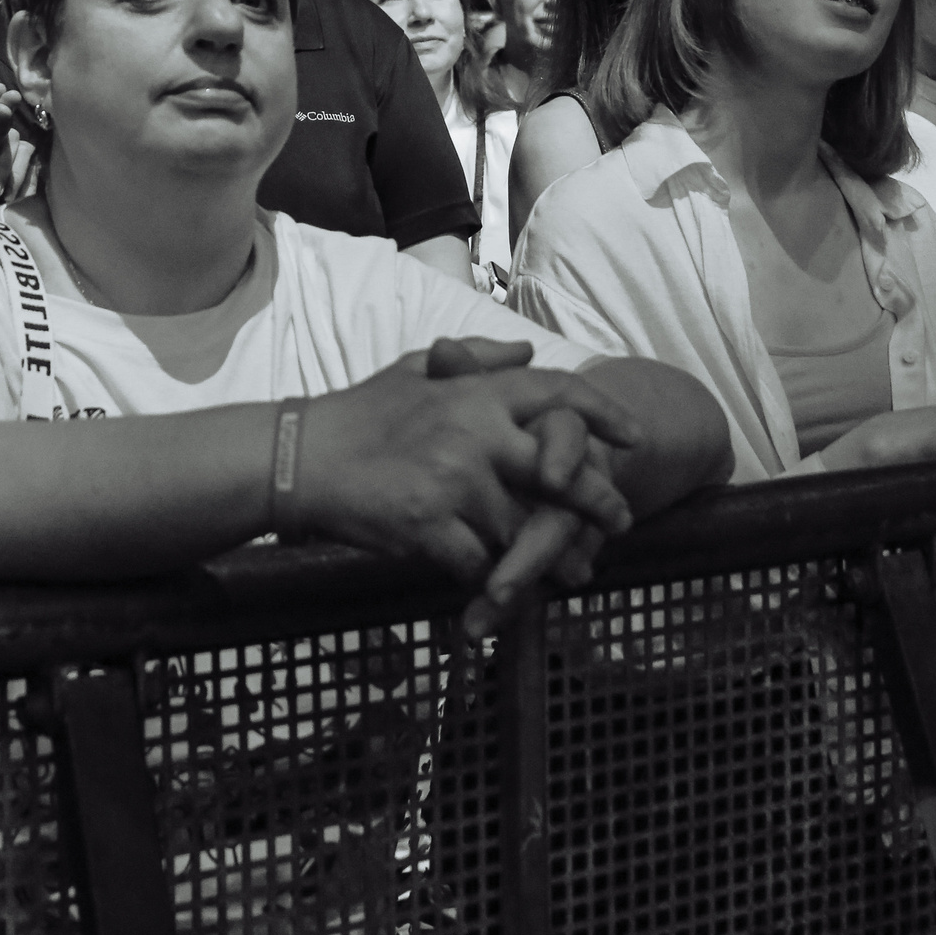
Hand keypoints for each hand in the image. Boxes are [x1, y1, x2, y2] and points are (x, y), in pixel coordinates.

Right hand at [299, 351, 644, 625]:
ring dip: (541, 552)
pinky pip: (479, 562)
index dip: (604, 414)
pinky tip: (491, 582)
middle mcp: (474, 435)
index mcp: (476, 394)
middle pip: (562, 475)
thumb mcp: (418, 369)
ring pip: (521, 529)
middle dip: (598, 503)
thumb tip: (528, 352)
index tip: (635, 438)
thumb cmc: (361, 413)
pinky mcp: (430, 527)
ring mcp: (454, 483)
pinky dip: (487, 575)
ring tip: (565, 569)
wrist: (301, 458)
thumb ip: (477, 361)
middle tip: (620, 522)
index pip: (558, 392)